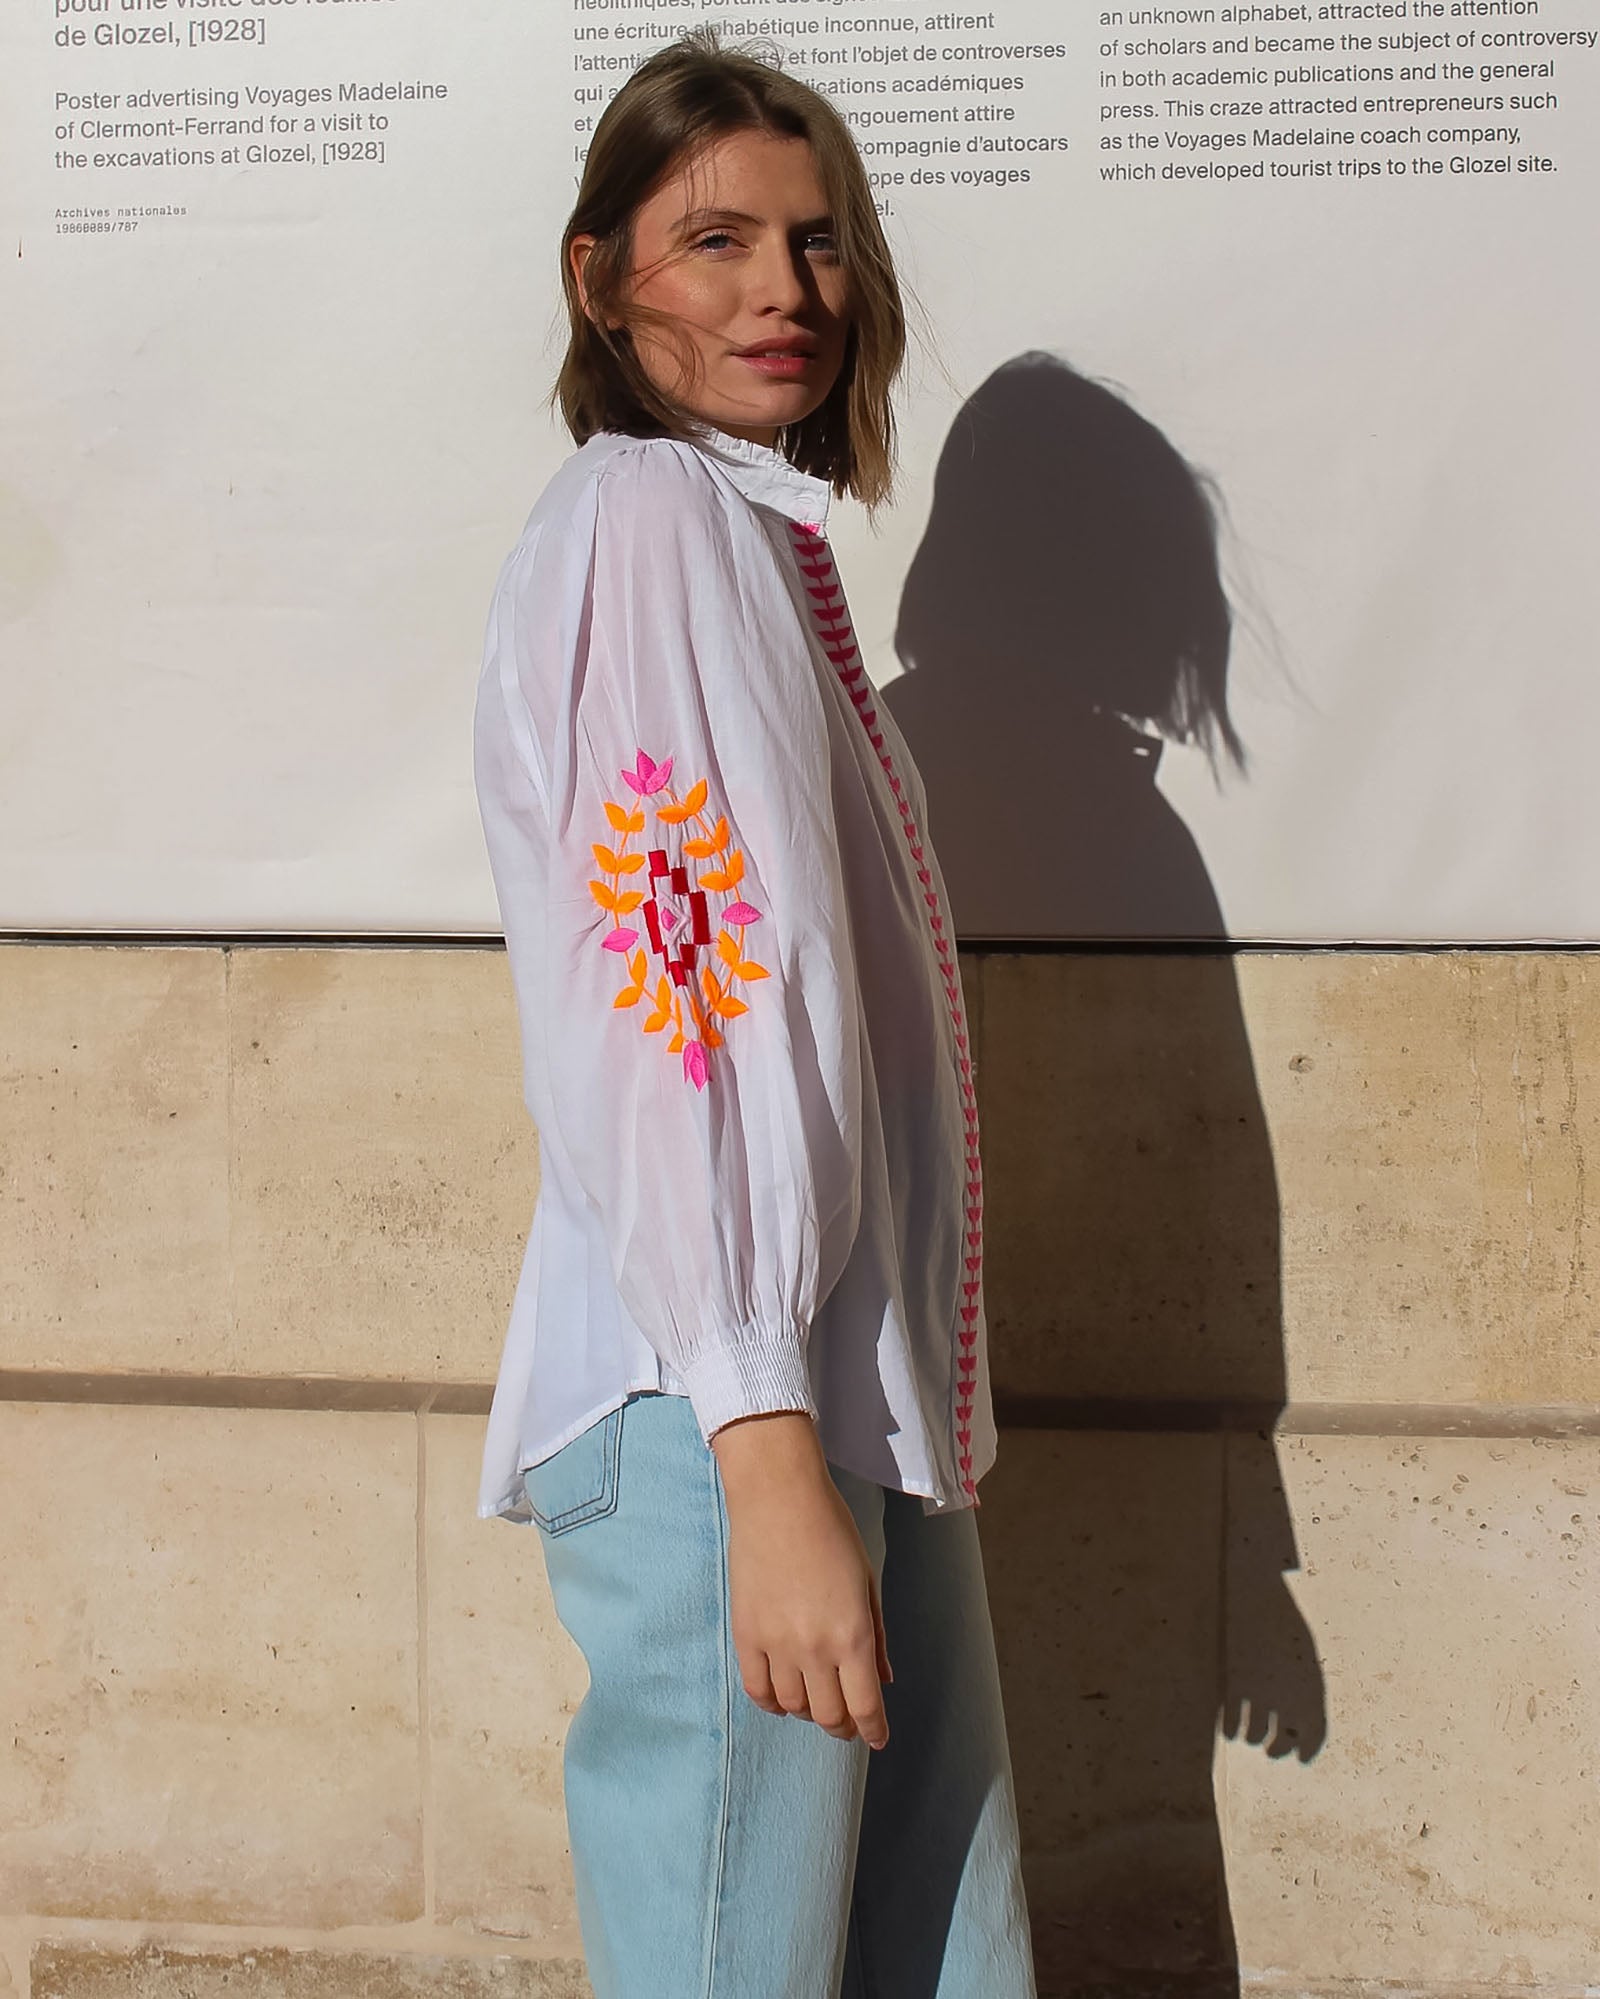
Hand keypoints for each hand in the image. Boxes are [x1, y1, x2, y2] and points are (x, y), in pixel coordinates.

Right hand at [712, 1411, 892, 1749]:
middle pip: (828, 1715)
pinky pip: (757, 1689)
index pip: (864, 1707)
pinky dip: (772, 1704)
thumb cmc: (832, 1531)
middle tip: (848, 1722)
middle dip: (843, 1726)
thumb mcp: (867, 1581)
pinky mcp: (746, 1634)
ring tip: (816, 1703)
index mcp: (853, 1635)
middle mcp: (815, 1649)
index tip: (876, 1738)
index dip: (873, 1731)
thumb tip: (882, 1679)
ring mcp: (776, 1645)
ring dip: (809, 1713)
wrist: (778, 1498)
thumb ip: (876, 1634)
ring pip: (793, 1707)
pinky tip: (782, 1699)